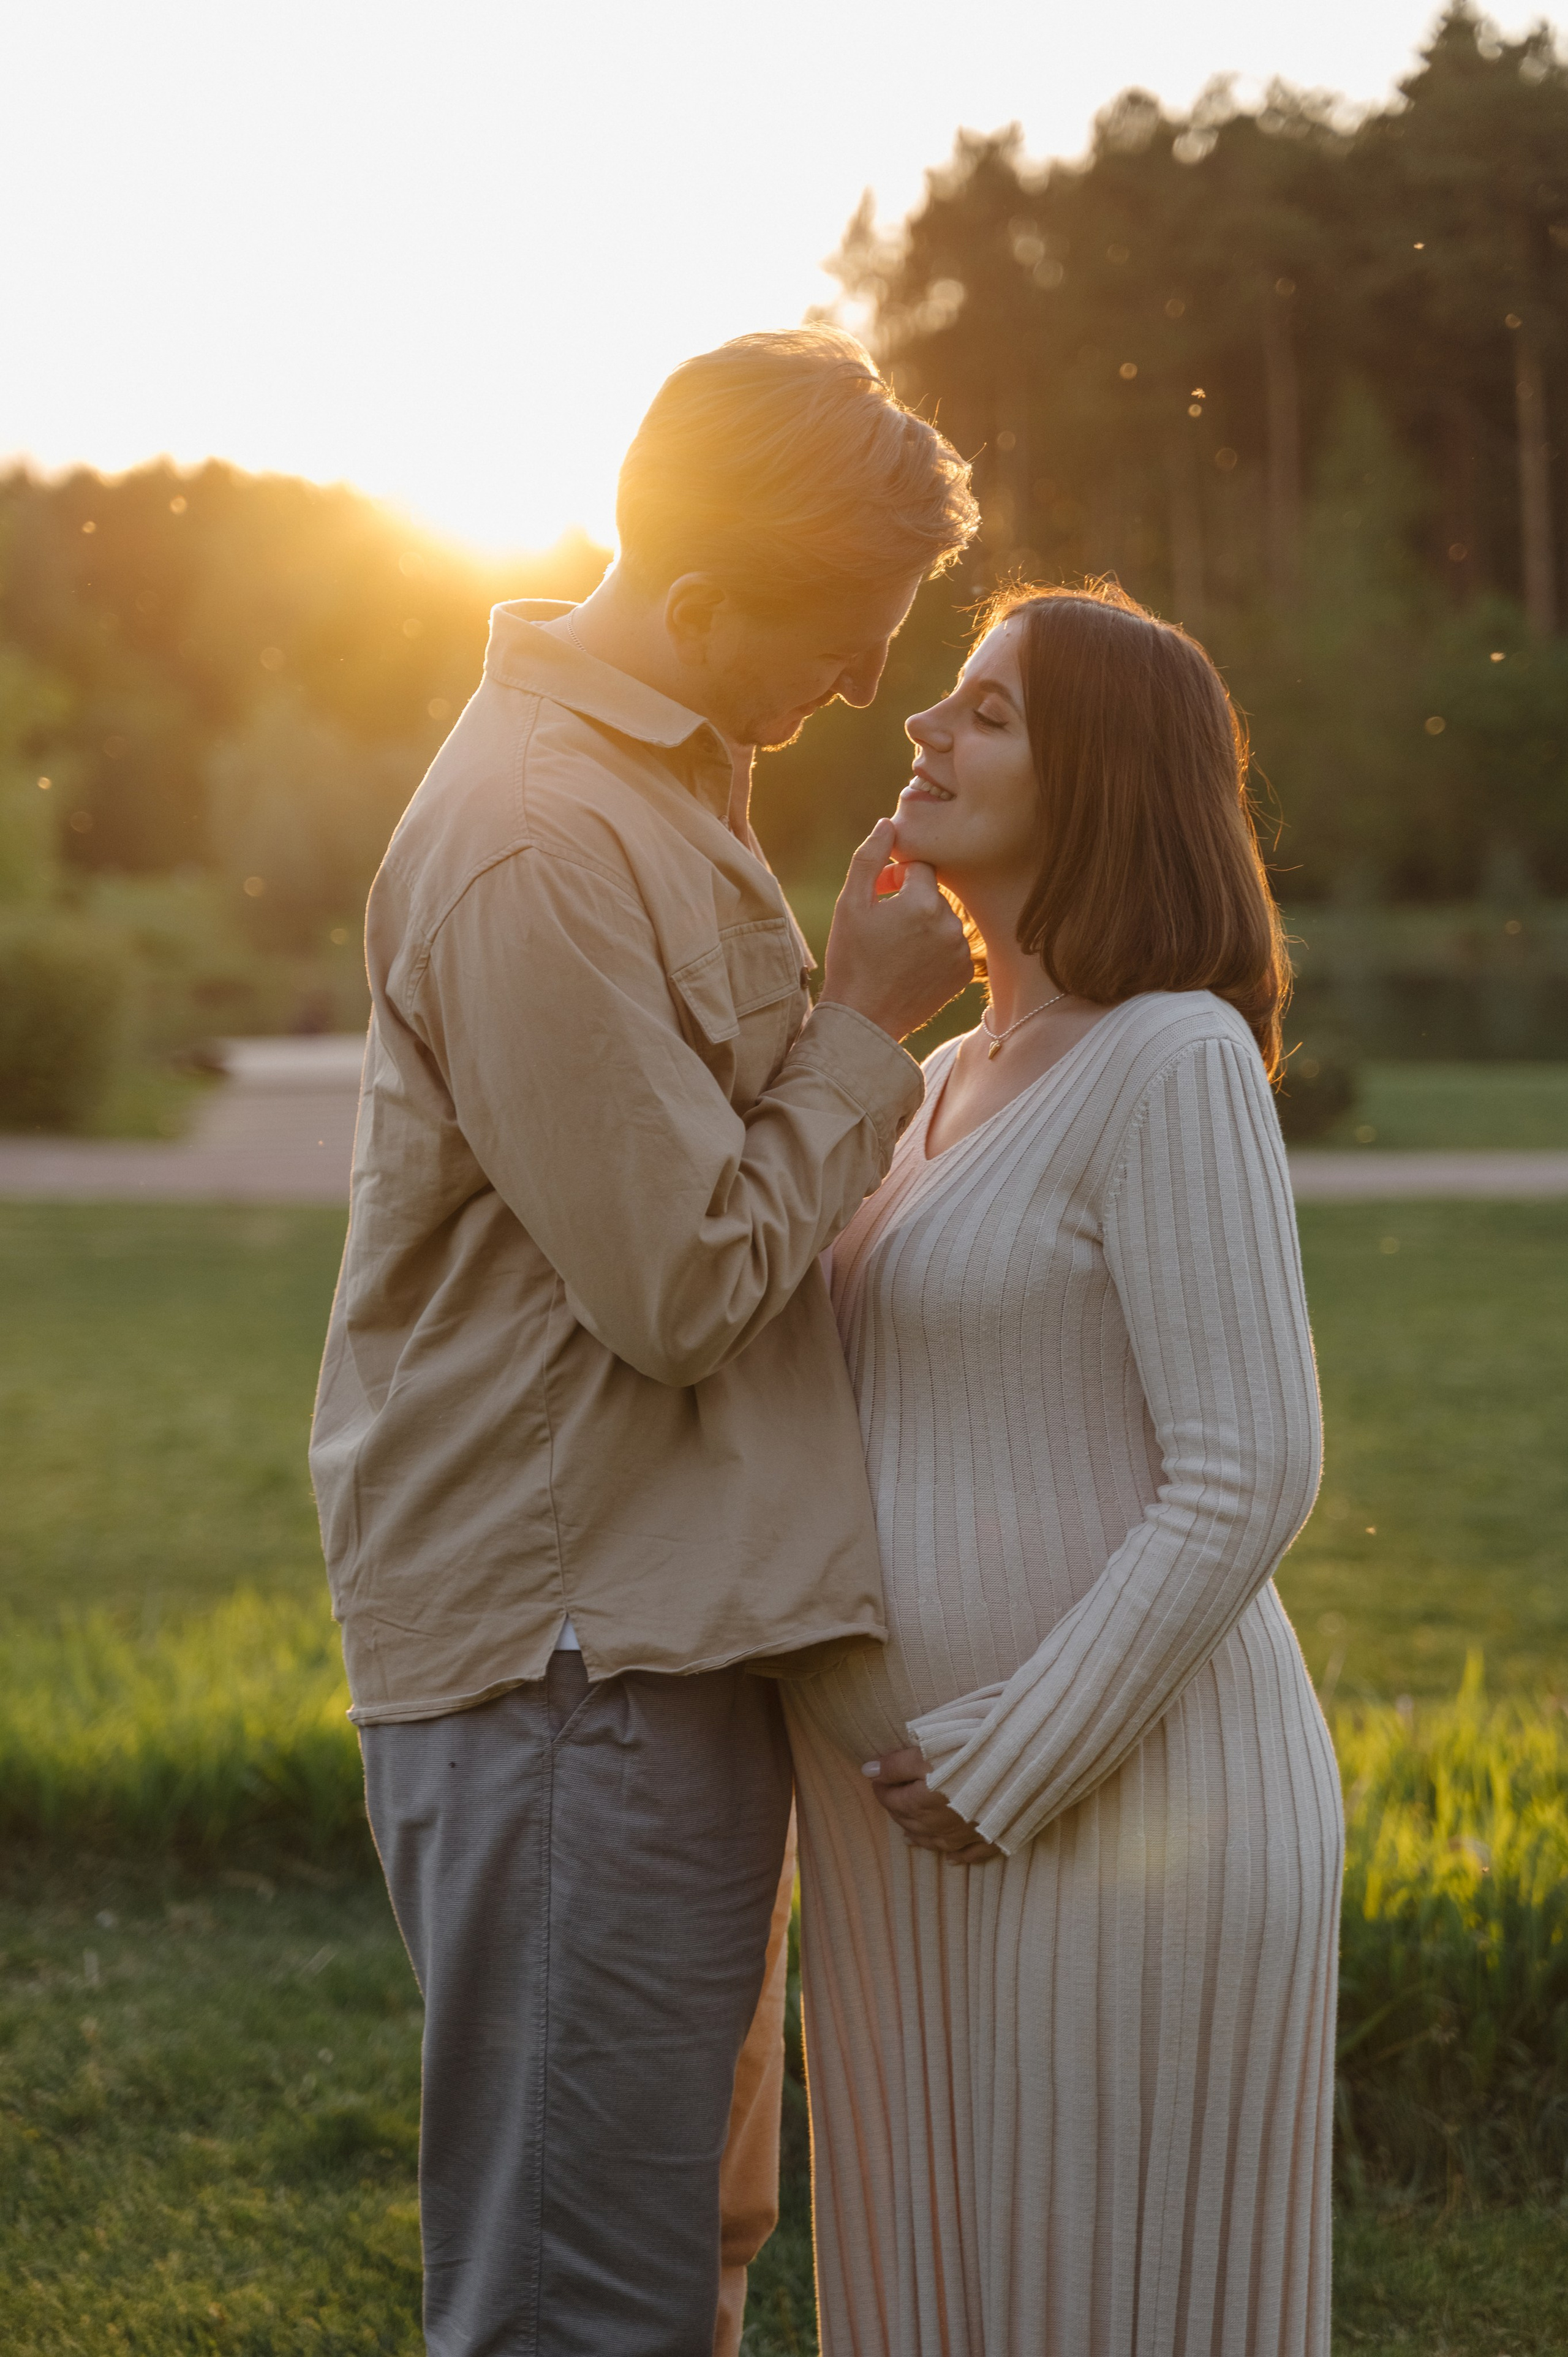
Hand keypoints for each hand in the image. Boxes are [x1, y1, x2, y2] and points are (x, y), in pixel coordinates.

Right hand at [819, 819, 973, 1041]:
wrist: (864, 1019)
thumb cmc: (851, 959)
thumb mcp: (850, 904)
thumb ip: (870, 857)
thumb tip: (889, 823)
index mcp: (922, 901)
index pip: (919, 866)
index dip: (895, 877)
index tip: (878, 894)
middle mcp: (950, 923)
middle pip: (934, 892)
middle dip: (910, 899)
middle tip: (883, 922)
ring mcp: (961, 950)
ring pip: (944, 919)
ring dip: (923, 924)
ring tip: (895, 947)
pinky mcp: (965, 973)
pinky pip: (953, 945)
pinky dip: (936, 948)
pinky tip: (911, 964)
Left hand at [862, 1746, 1002, 1863]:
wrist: (1027, 1767)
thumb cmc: (975, 1751)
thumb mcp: (931, 1749)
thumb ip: (897, 1764)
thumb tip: (867, 1772)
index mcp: (925, 1801)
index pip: (893, 1796)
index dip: (882, 1784)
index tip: (876, 1774)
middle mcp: (942, 1824)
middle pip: (911, 1819)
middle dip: (896, 1807)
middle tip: (890, 1795)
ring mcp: (968, 1835)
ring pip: (935, 1841)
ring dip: (919, 1834)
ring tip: (907, 1832)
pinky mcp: (994, 1839)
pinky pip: (970, 1855)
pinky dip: (957, 1857)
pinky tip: (950, 1859)